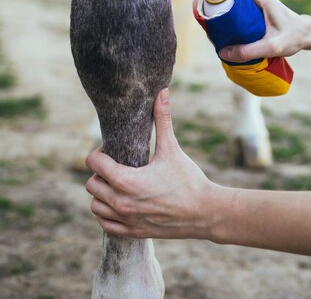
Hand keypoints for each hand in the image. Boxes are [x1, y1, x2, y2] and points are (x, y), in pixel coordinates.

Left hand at [86, 89, 217, 239]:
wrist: (204, 212)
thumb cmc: (188, 179)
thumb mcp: (172, 148)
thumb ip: (163, 119)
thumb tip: (162, 92)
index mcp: (126, 180)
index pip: (93, 164)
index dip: (99, 153)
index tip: (112, 150)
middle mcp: (121, 202)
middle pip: (91, 184)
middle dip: (100, 173)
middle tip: (117, 165)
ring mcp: (126, 220)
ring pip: (95, 206)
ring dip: (101, 194)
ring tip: (116, 183)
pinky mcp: (133, 232)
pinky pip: (105, 224)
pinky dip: (107, 213)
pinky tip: (120, 202)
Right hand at [206, 0, 307, 61]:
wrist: (303, 35)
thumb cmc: (293, 36)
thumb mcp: (274, 46)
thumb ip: (251, 51)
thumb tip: (222, 51)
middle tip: (200, 12)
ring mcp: (245, 1)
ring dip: (208, 5)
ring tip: (204, 24)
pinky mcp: (242, 11)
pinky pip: (224, 7)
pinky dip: (214, 15)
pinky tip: (213, 31)